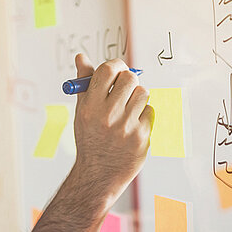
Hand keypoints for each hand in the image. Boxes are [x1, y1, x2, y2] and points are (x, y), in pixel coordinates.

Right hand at [71, 54, 153, 197]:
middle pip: (130, 78)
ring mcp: (126, 127)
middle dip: (129, 80)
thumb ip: (84, 83)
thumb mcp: (81, 111)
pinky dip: (143, 116)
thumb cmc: (90, 139)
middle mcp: (108, 116)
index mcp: (90, 106)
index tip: (117, 70)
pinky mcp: (142, 136)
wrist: (98, 173)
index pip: (107, 70)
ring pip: (143, 93)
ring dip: (137, 98)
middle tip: (124, 88)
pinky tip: (132, 126)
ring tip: (127, 110)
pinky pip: (150, 112)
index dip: (116, 66)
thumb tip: (81, 57)